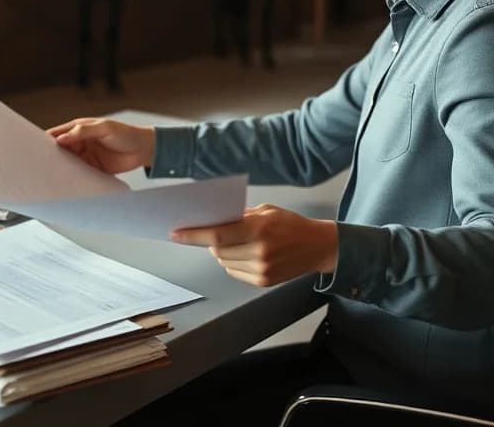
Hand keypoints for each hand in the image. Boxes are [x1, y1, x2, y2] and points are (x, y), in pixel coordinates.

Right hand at [47, 118, 155, 174]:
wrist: (143, 149)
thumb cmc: (125, 133)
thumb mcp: (104, 128)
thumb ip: (82, 131)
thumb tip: (61, 139)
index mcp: (79, 129)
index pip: (57, 134)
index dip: (45, 140)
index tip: (34, 148)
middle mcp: (80, 142)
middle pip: (59, 150)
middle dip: (50, 157)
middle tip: (38, 166)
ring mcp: (86, 156)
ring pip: (67, 163)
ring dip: (60, 169)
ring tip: (49, 177)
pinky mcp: (93, 169)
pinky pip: (79, 174)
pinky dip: (73, 178)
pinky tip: (66, 183)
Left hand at [171, 205, 337, 286]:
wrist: (318, 247)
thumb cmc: (291, 224)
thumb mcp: (267, 211)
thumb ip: (240, 216)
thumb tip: (213, 221)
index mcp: (259, 229)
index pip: (216, 236)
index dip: (193, 235)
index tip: (175, 233)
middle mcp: (259, 251)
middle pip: (217, 251)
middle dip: (209, 242)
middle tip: (211, 233)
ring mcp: (261, 269)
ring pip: (224, 262)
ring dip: (221, 252)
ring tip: (237, 242)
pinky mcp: (263, 282)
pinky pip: (234, 272)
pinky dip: (232, 262)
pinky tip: (245, 254)